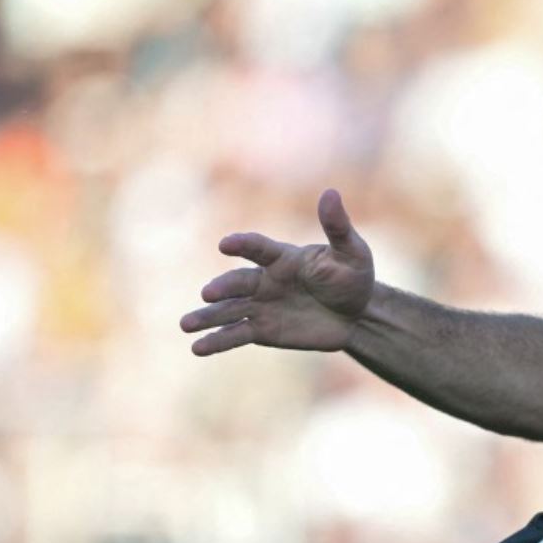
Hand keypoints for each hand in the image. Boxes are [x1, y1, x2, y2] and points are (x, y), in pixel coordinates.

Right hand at [182, 189, 375, 354]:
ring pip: (228, 310)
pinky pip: (235, 335)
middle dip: (222, 287)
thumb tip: (331, 193)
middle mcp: (264, 280)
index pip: (258, 248)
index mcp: (282, 257)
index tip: (226, 245)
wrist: (357, 314)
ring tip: (185, 325)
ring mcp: (260, 306)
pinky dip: (216, 341)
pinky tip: (197, 349)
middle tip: (208, 294)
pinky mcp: (261, 330)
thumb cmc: (352, 276)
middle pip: (238, 283)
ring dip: (206, 317)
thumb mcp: (351, 252)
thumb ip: (337, 227)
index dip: (242, 245)